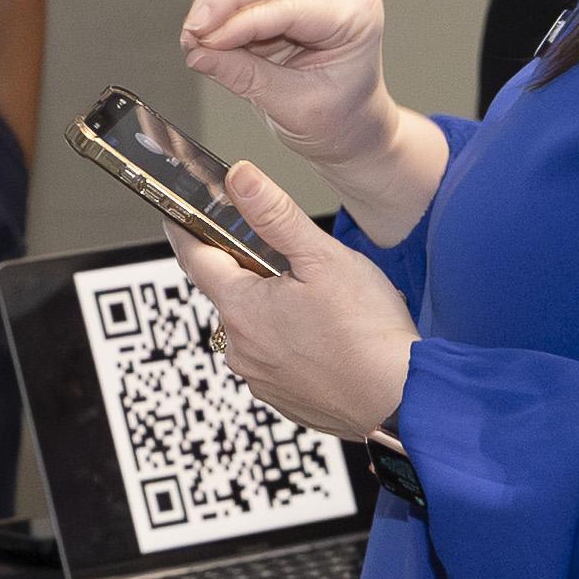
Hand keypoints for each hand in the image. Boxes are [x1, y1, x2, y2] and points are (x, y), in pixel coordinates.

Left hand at [165, 157, 416, 444]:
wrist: (400, 398)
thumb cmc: (367, 331)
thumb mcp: (322, 257)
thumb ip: (275, 215)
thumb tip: (238, 179)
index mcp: (241, 309)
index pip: (195, 259)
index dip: (186, 232)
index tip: (178, 218)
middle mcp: (239, 348)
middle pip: (229, 294)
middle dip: (249, 272)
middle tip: (287, 258)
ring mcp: (260, 377)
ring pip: (253, 328)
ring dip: (273, 311)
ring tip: (319, 301)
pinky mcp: (283, 398)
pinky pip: (275, 359)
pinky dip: (291, 343)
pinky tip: (325, 336)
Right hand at [178, 0, 406, 168]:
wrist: (353, 129)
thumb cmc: (342, 120)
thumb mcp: (292, 106)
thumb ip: (244, 76)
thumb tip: (201, 54)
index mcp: (354, 16)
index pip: (287, 7)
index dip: (239, 22)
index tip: (204, 41)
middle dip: (222, 4)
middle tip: (192, 32)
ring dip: (217, 5)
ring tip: (194, 37)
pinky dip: (223, 10)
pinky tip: (206, 32)